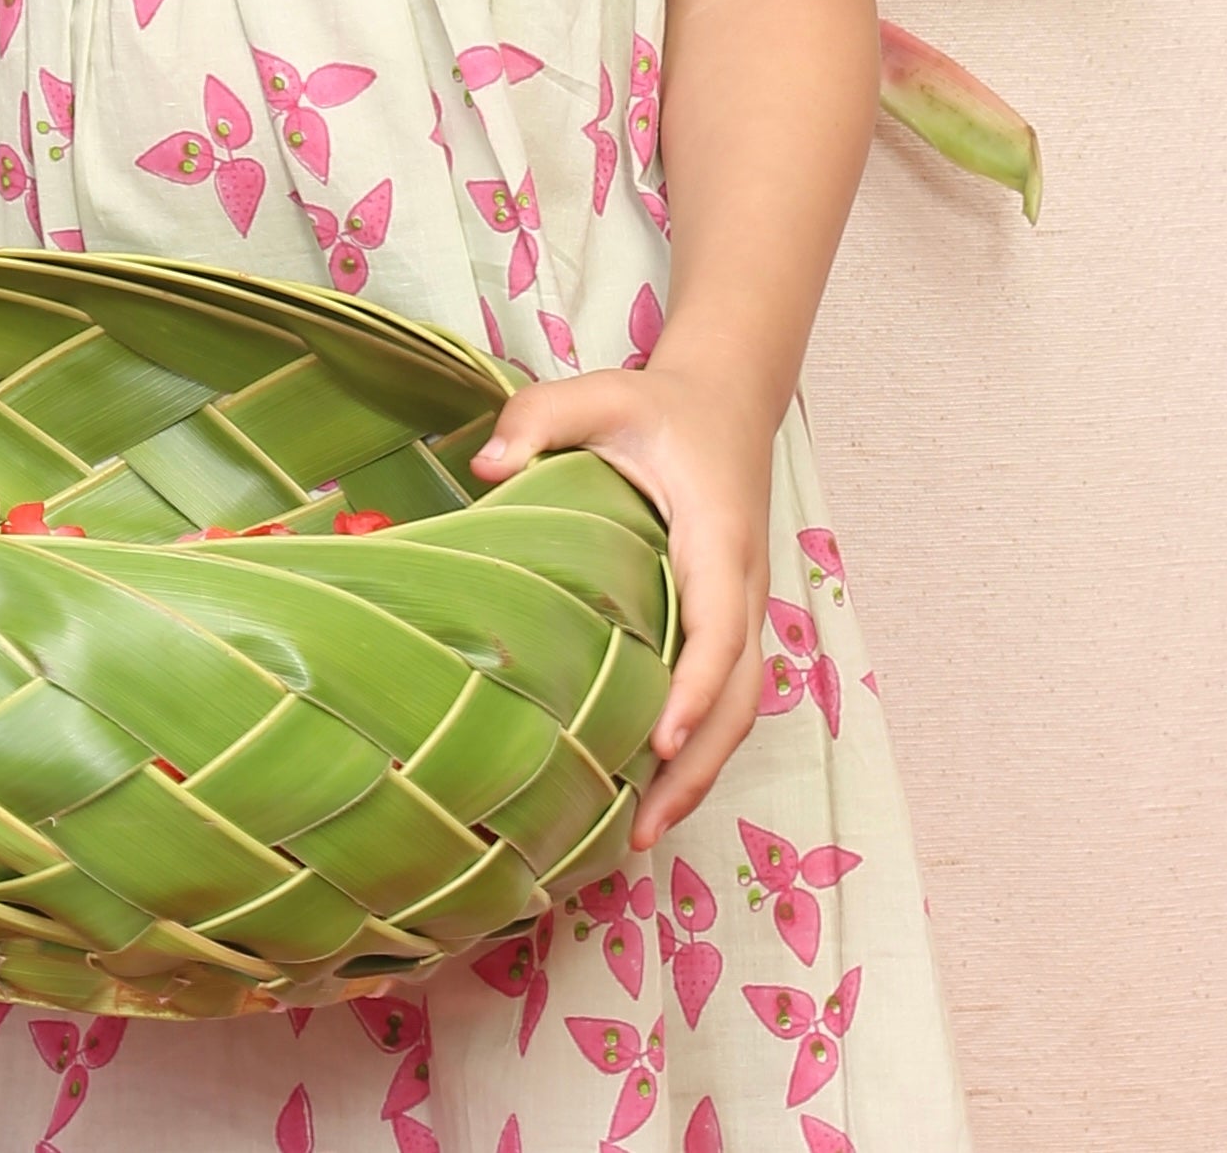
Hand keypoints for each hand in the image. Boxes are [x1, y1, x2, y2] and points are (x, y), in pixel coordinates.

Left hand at [471, 347, 774, 845]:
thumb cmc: (658, 404)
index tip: (663, 742)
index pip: (719, 628)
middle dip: (700, 768)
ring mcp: (744, 608)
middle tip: (643, 830)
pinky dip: (700, 748)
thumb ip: (540, 418)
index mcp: (719, 537)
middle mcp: (744, 585)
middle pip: (742, 696)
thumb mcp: (600, 392)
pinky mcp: (729, 621)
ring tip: (643, 834)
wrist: (726, 401)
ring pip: (741, 708)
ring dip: (702, 774)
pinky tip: (651, 785)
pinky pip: (726, 696)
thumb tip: (482, 468)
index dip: (696, 690)